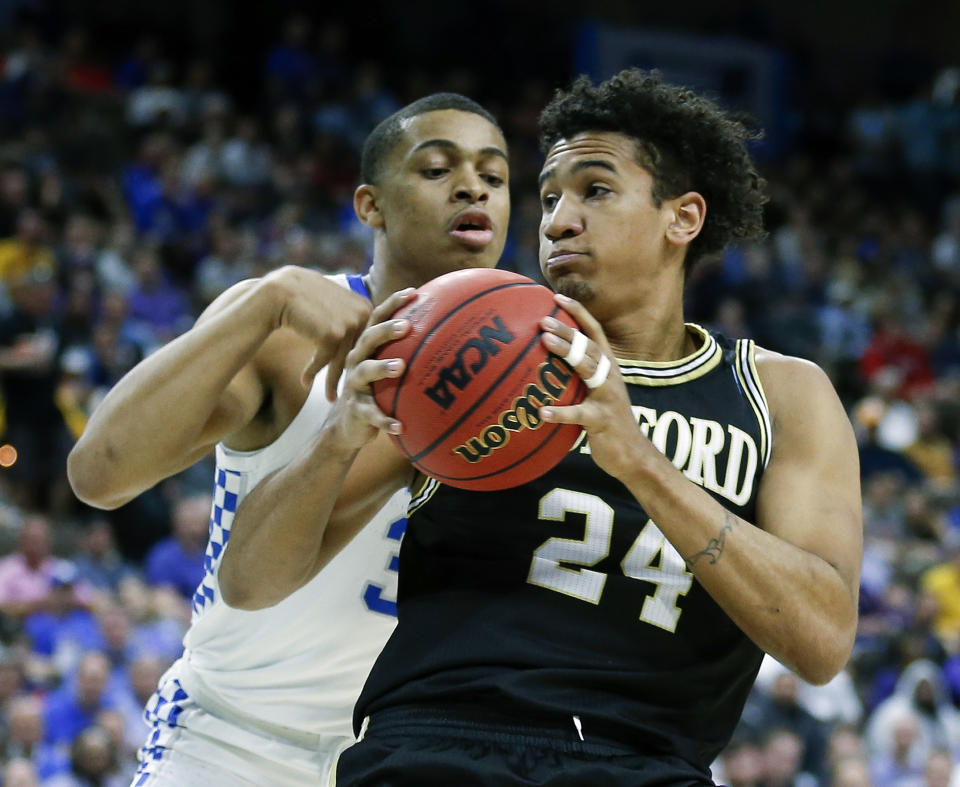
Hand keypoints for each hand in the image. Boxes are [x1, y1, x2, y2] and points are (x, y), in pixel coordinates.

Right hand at [262, 266, 373, 387]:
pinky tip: (304, 382)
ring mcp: (350, 324)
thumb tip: (357, 332)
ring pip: (341, 359)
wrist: (281, 291)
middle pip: (355, 351)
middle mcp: (362, 314)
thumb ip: (347, 313)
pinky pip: (324, 360)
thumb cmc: (304, 296)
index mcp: (365, 306)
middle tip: (345, 393)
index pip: (363, 339)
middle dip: (348, 373)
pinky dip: (313, 371)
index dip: (355, 358)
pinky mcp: (334, 335)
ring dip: (332, 380)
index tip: (353, 374)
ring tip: (330, 398)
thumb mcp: (332, 300)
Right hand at [322, 288, 415, 450]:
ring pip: (365, 372)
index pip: (378, 319)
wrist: (346, 426)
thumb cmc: (375, 391)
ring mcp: (354, 386)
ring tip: (400, 368)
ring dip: (382, 368)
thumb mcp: (386, 370)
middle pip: (369, 340)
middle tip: (407, 326)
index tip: (414, 292)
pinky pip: (371, 414)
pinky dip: (385, 420)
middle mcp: (357, 362)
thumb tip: (445, 335)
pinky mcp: (355, 410)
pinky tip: (400, 426)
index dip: (393, 304)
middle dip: (386, 331)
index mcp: (367, 349)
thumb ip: (406, 353)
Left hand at [538, 294, 645, 479]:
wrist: (632, 455)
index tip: (557, 297)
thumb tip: (543, 363)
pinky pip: (580, 414)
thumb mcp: (595, 394)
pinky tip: (541, 412)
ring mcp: (608, 398)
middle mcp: (610, 377)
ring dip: (567, 354)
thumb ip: (577, 377)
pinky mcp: (603, 420)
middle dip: (568, 330)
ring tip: (544, 343)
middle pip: (589, 346)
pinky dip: (560, 413)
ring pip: (588, 370)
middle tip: (543, 319)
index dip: (579, 313)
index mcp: (608, 367)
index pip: (595, 332)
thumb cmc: (605, 421)